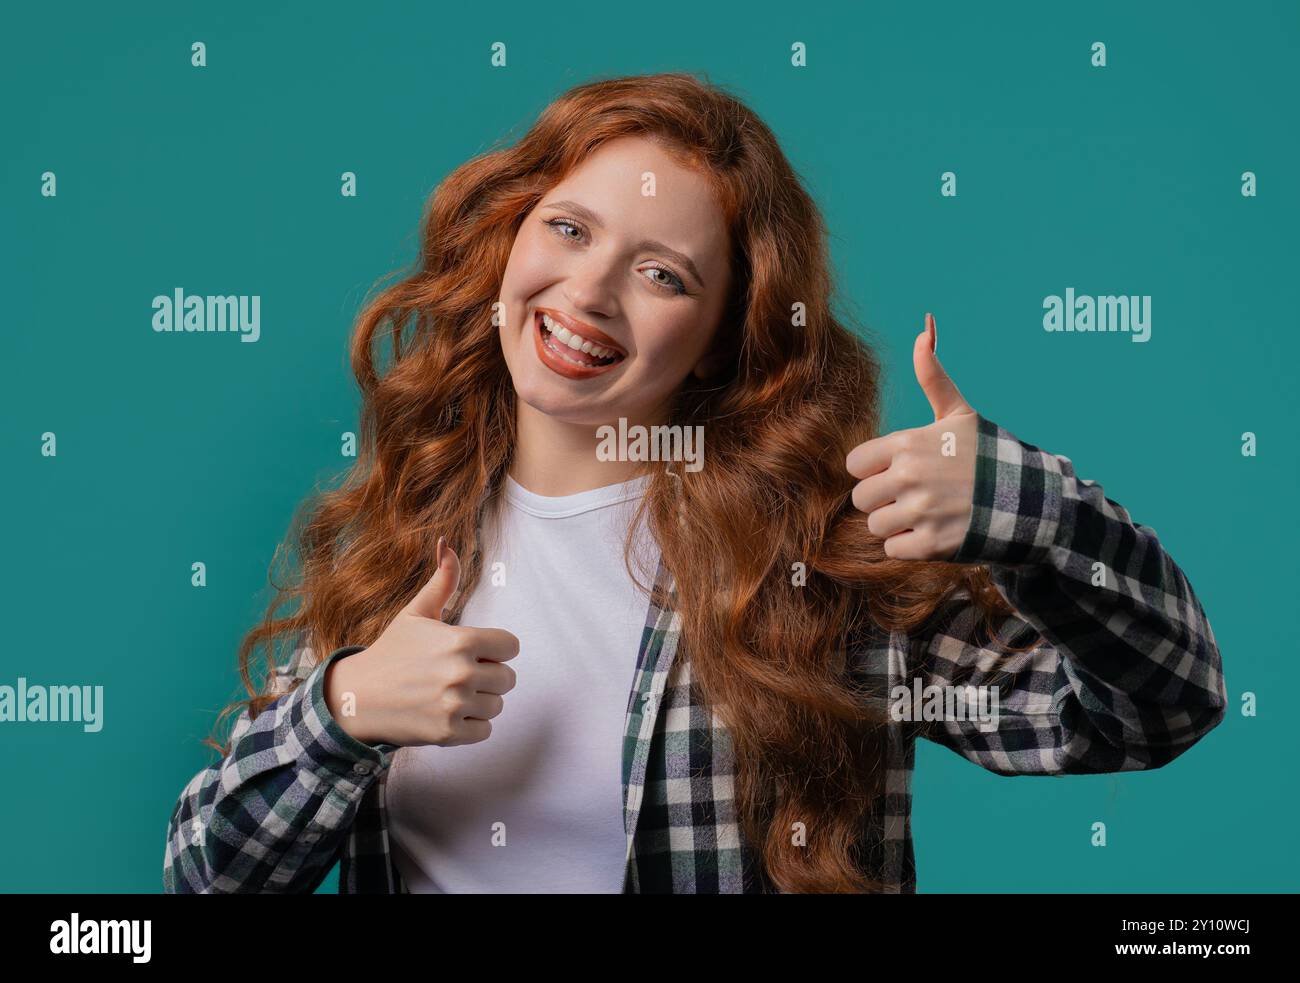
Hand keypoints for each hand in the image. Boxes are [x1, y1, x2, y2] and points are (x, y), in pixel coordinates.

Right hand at [325, 537, 518, 746]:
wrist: (357, 697)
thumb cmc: (392, 651)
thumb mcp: (416, 613)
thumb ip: (443, 581)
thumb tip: (448, 543)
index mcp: (461, 640)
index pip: (511, 646)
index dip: (495, 649)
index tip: (475, 652)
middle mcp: (461, 673)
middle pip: (507, 679)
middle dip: (488, 677)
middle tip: (457, 675)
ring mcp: (454, 705)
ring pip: (497, 706)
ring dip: (479, 702)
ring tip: (449, 694)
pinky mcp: (448, 733)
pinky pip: (485, 731)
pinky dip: (470, 726)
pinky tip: (447, 713)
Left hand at [844, 313, 978, 561]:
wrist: (1028, 500)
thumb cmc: (988, 455)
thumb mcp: (960, 414)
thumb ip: (933, 376)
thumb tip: (923, 329)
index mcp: (909, 443)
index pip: (855, 463)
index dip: (873, 469)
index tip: (897, 471)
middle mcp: (910, 476)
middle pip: (861, 498)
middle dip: (882, 500)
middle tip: (913, 496)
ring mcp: (921, 511)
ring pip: (875, 525)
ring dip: (895, 524)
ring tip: (924, 515)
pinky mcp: (931, 544)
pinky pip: (893, 549)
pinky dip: (908, 546)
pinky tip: (932, 533)